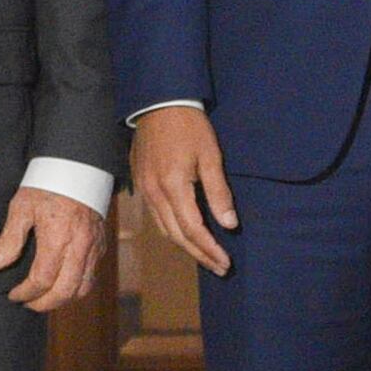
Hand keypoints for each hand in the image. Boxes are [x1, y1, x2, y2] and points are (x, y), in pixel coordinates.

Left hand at [0, 185, 104, 312]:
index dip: (25, 293)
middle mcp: (79, 247)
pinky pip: (91, 276)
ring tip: (43, 298)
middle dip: (44, 304)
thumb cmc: (46, 185)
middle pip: (64, 292)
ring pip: (82, 289)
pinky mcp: (100, 246)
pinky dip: (76, 288)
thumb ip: (9, 240)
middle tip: (27, 303)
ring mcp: (93, 248)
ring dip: (62, 300)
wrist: (78, 168)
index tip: (13, 295)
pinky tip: (61, 284)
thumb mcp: (21, 207)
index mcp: (57, 238)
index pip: (42, 280)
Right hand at [128, 104, 241, 276]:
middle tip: (220, 267)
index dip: (210, 249)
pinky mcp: (140, 183)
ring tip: (205, 256)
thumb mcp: (210, 155)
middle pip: (177, 235)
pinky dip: (172, 230)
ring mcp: (144, 190)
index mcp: (173, 187)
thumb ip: (218, 192)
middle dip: (199, 254)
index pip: (193, 230)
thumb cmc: (189, 126)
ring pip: (164, 229)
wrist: (158, 103)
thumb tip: (229, 224)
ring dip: (185, 246)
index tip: (226, 262)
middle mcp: (154, 193)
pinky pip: (156, 217)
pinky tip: (185, 233)